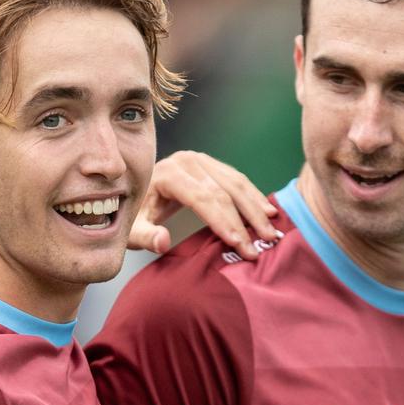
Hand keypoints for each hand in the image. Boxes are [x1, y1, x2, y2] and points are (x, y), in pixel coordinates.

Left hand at [128, 151, 278, 258]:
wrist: (135, 194)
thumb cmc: (134, 216)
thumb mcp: (132, 230)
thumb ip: (144, 237)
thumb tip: (163, 241)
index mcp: (167, 174)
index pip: (202, 198)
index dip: (223, 221)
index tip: (239, 244)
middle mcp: (187, 161)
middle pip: (224, 190)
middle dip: (246, 220)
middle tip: (263, 244)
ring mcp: (201, 160)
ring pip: (236, 182)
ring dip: (256, 208)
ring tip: (271, 232)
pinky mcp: (211, 164)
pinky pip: (237, 179)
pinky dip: (254, 197)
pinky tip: (268, 213)